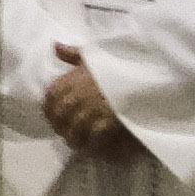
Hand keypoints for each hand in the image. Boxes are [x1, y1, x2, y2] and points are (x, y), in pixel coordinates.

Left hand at [42, 44, 136, 159]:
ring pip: (74, 130)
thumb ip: (73, 54)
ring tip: (77, 143)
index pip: (50, 97)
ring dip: (74, 138)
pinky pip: (94, 138)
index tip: (53, 116)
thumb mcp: (95, 56)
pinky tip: (92, 149)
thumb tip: (55, 46)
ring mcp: (92, 110)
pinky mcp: (108, 122)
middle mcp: (78, 95)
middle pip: (60, 116)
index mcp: (72, 78)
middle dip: (60, 126)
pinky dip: (92, 145)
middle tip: (65, 133)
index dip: (49, 109)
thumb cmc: (119, 65)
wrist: (145, 75)